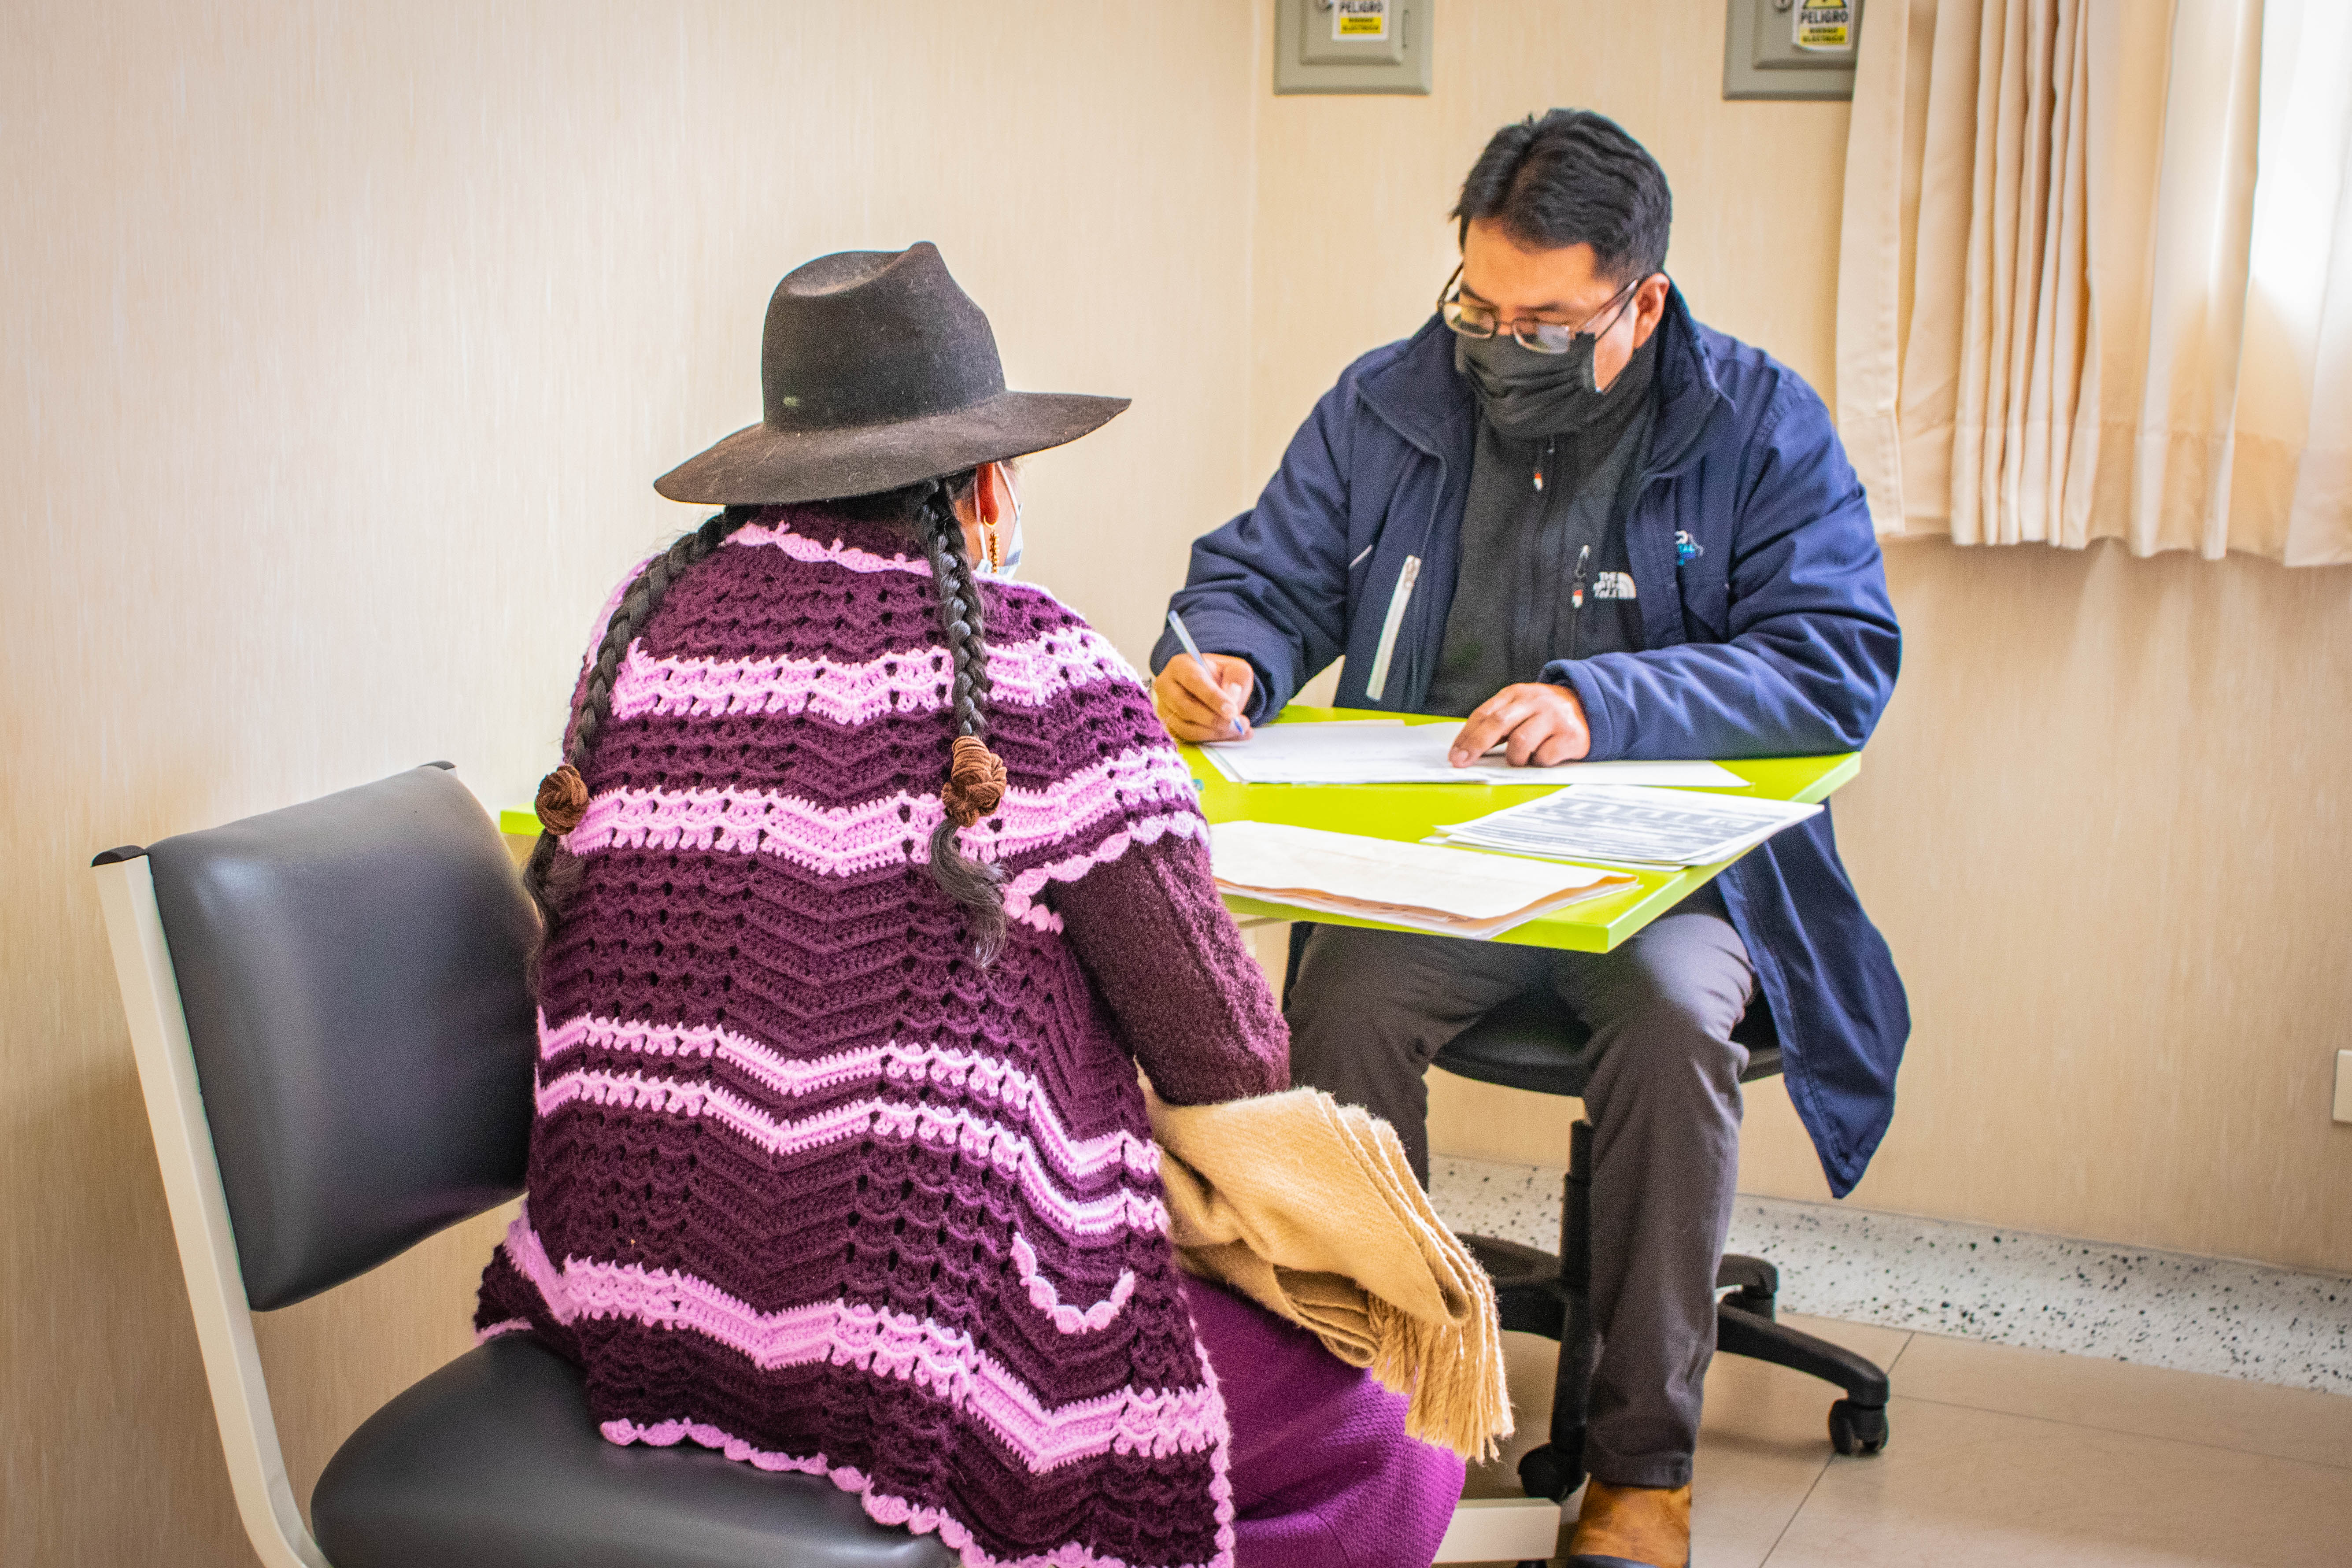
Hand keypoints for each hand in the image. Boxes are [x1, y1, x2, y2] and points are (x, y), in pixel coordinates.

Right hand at [1153, 652, 1255, 740]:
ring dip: (1213, 732)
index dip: (1213, 698)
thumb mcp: (1233, 668)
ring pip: (1185, 726)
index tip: (1232, 712)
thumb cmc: (1219, 675)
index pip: (1194, 681)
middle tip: (1237, 724)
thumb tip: (1232, 695)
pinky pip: (1187, 737)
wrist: (1207, 686)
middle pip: (1185, 707)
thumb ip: (1237, 678)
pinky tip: (1229, 734)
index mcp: (1180, 665)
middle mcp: (1166, 686)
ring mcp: (1164, 707)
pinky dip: (1210, 738)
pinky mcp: (1168, 725)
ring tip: (1237, 729)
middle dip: (1214, 719)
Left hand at [1450, 682, 1590, 766]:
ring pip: (1520, 743)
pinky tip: (1544, 755)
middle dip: (1476, 746)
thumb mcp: (1521, 708)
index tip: (1455, 755)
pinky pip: (1544, 757)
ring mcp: (1553, 717)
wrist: (1591, 706)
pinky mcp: (1570, 735)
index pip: (1484, 714)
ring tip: (1522, 758)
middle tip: (1463, 763)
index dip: (1466, 736)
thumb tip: (1468, 749)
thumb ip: (1497, 723)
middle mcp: (1534, 701)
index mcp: (1516, 694)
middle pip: (1497, 724)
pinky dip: (1538, 762)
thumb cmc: (1547, 713)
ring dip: (1515, 758)